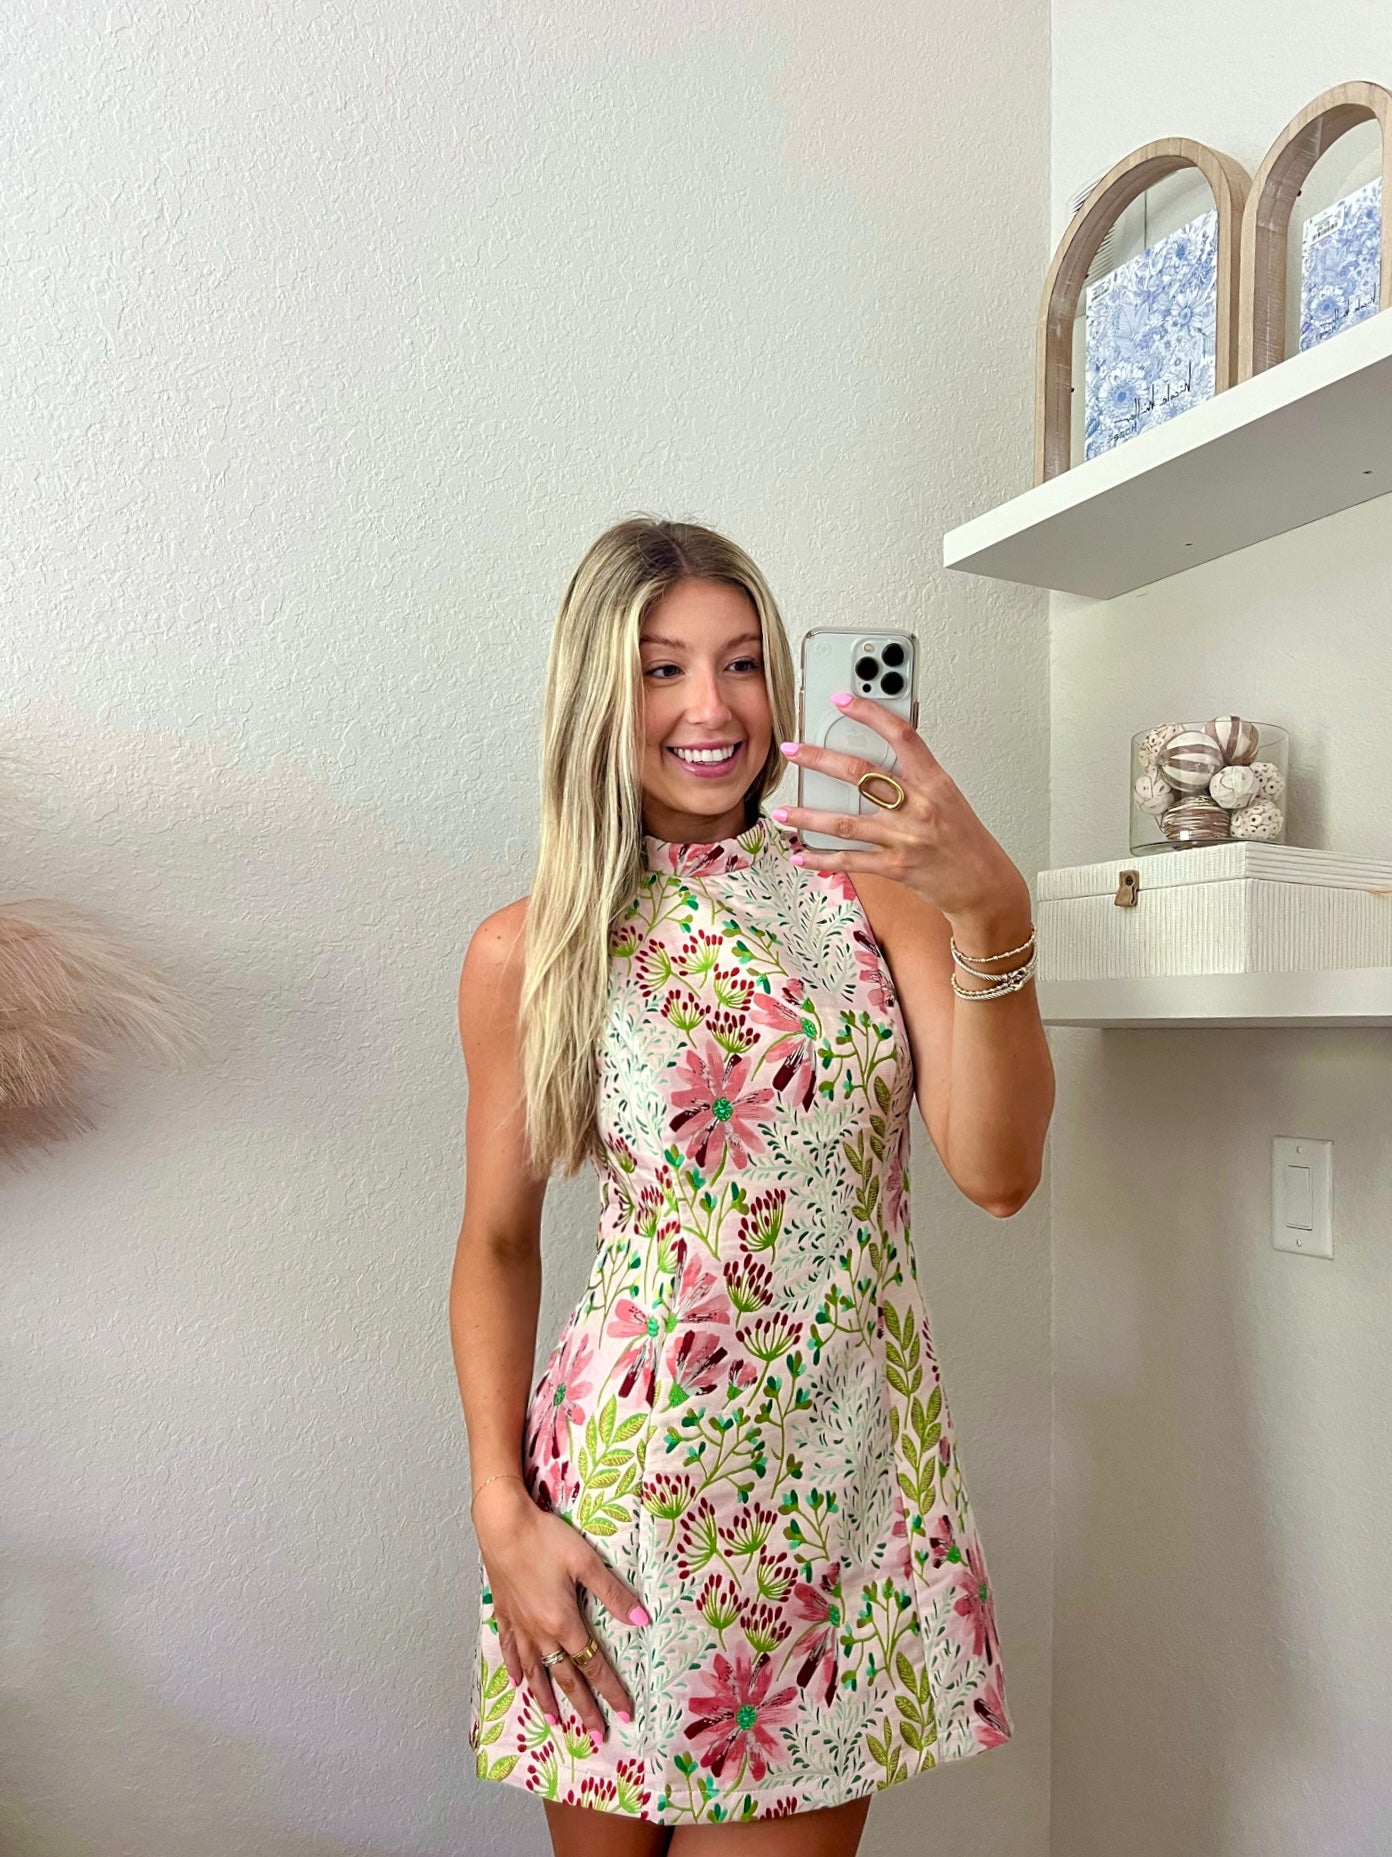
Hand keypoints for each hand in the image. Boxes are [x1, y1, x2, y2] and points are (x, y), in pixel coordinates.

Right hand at [472, 1478, 647, 1742]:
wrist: (502, 1525)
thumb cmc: (546, 1539)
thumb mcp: (586, 1562)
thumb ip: (613, 1594)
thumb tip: (641, 1620)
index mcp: (564, 1623)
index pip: (593, 1666)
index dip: (610, 1691)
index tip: (624, 1714)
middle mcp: (541, 1634)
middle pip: (565, 1678)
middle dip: (582, 1708)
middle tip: (595, 1735)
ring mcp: (519, 1626)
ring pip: (535, 1672)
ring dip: (547, 1698)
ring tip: (556, 1721)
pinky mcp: (504, 1614)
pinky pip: (510, 1650)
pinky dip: (516, 1669)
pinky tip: (518, 1681)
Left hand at [775, 691, 1026, 920]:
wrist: (985, 885)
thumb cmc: (966, 839)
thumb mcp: (948, 797)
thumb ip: (916, 777)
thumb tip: (878, 758)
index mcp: (934, 781)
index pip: (901, 735)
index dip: (870, 713)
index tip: (842, 699)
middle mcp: (918, 806)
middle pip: (860, 774)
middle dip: (819, 759)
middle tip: (792, 750)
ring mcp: (905, 837)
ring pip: (844, 822)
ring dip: (807, 817)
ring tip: (782, 812)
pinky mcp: (896, 866)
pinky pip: (850, 860)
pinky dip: (822, 858)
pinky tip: (801, 854)